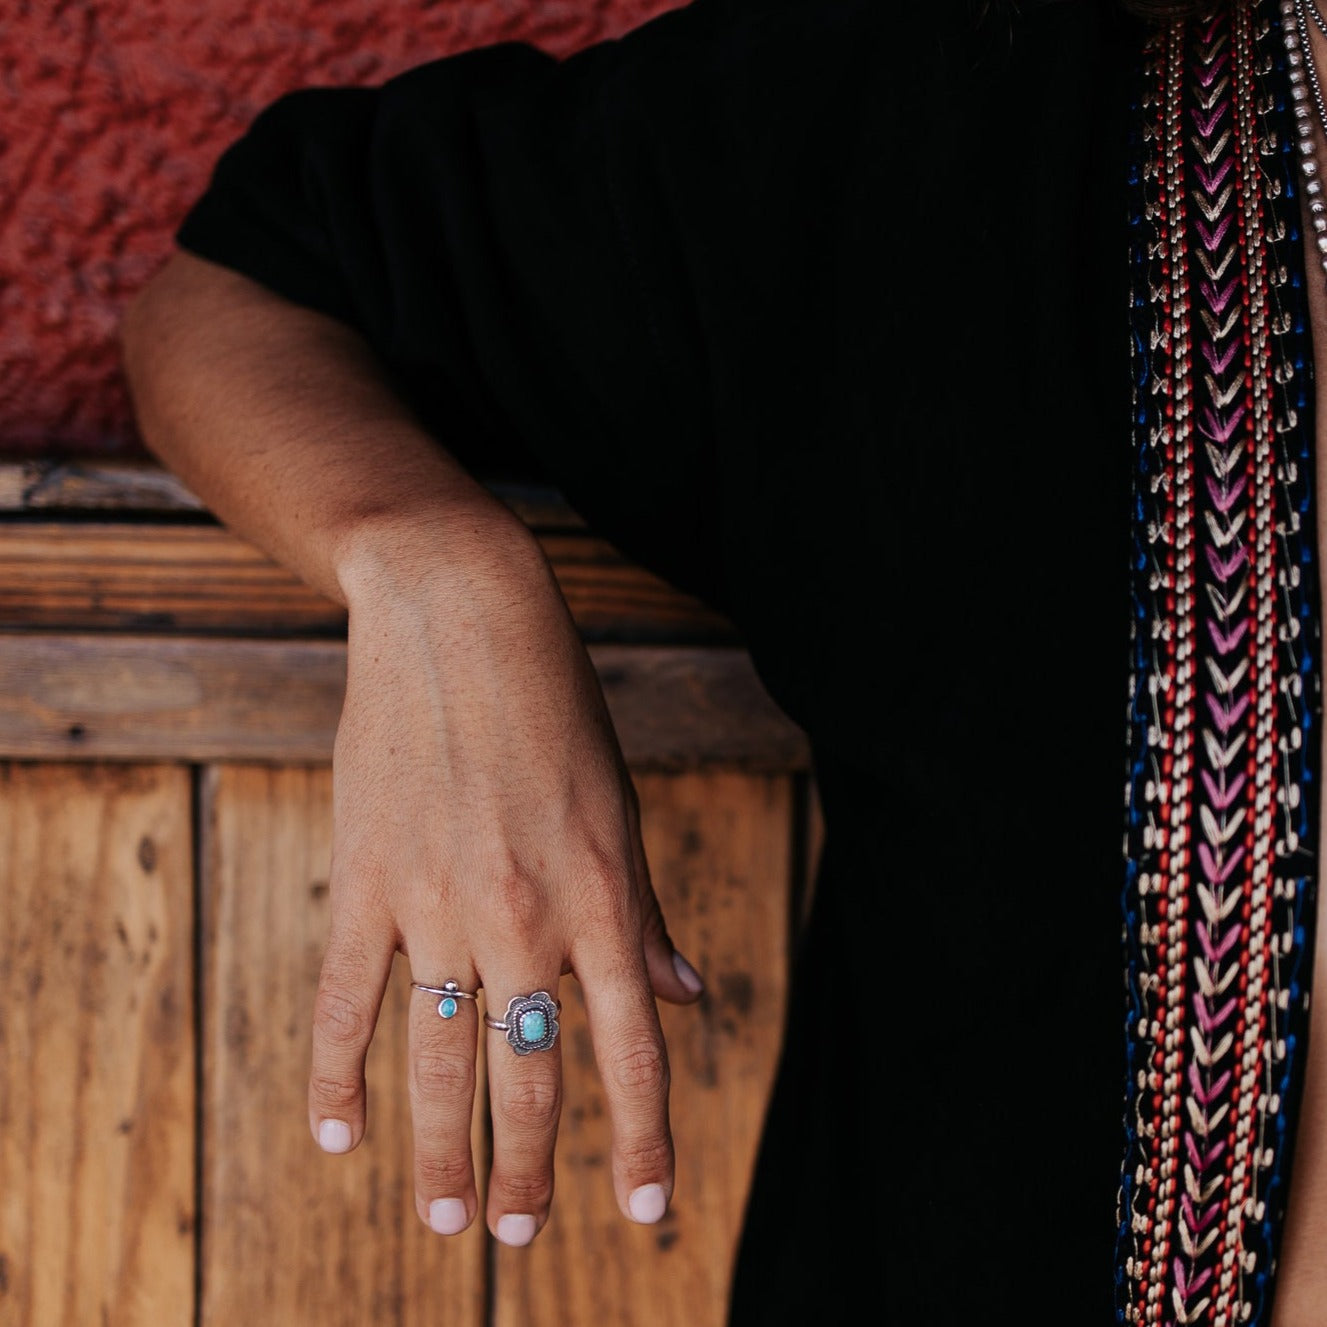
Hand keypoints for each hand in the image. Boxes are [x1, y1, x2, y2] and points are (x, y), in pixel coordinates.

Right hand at [304, 505, 704, 1244]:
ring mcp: (438, 907)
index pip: (632, 1051)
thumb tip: (686, 996)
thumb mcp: (620, 807)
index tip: (650, 1212)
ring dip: (442, 1151)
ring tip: (449, 1217)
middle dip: (534, 1167)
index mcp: (602, 898)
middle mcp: (526, 918)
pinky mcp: (367, 883)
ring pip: (439, 1060)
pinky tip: (340, 1135)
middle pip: (532, 1076)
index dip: (644, 1141)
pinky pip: (346, 1001)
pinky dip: (339, 1074)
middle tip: (523, 1233)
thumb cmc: (556, 708)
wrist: (459, 619)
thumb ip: (645, 913)